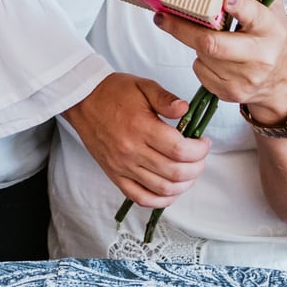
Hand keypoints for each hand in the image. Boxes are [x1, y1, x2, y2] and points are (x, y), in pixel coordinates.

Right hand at [62, 73, 209, 208]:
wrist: (83, 101)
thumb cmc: (114, 92)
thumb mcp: (143, 86)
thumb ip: (166, 99)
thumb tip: (185, 110)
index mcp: (140, 127)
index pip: (179, 150)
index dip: (199, 150)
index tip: (204, 143)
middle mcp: (131, 151)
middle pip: (175, 172)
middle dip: (197, 167)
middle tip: (200, 157)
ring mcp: (122, 167)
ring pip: (162, 189)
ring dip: (184, 184)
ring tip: (189, 172)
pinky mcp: (115, 176)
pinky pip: (141, 198)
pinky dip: (160, 200)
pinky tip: (171, 190)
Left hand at [155, 0, 286, 121]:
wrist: (284, 81)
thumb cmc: (272, 35)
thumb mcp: (272, 2)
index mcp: (271, 28)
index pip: (254, 15)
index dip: (237, 6)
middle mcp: (260, 56)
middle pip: (212, 43)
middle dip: (182, 28)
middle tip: (162, 15)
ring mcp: (245, 79)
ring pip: (202, 56)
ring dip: (192, 41)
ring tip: (195, 31)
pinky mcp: (231, 94)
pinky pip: (200, 72)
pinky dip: (199, 60)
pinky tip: (210, 55)